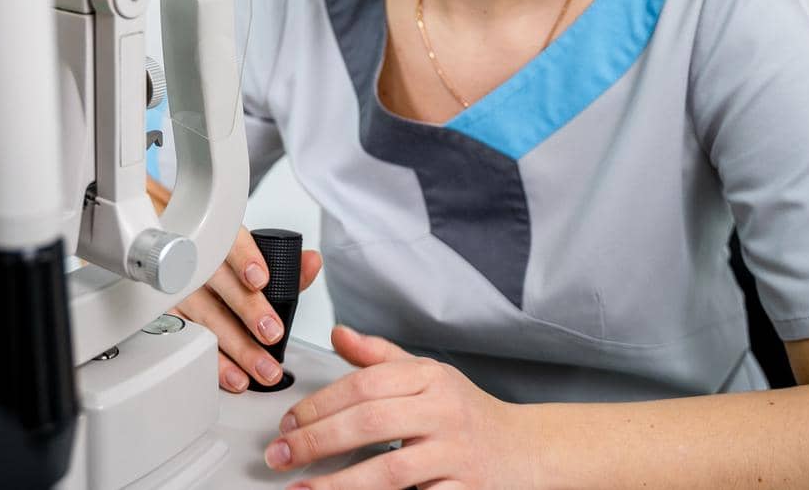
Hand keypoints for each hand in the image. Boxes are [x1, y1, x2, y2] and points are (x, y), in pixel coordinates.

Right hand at [150, 181, 322, 391]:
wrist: (191, 274)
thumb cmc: (228, 272)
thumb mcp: (257, 267)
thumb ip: (288, 268)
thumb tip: (312, 262)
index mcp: (223, 244)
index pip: (232, 245)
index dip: (245, 260)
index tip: (260, 279)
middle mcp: (199, 265)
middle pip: (221, 286)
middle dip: (249, 311)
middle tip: (273, 333)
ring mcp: (182, 292)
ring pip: (206, 319)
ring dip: (237, 347)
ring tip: (262, 367)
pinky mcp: (171, 319)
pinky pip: (190, 344)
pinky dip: (215, 364)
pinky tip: (233, 376)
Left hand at [262, 326, 537, 488]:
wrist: (527, 451)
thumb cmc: (467, 412)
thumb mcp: (428, 374)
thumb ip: (379, 357)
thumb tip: (338, 333)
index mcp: (430, 378)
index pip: (364, 385)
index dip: (319, 404)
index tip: (288, 422)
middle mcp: (444, 413)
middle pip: (370, 424)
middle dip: (317, 441)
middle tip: (281, 454)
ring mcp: (455, 456)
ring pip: (389, 470)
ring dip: (339, 484)